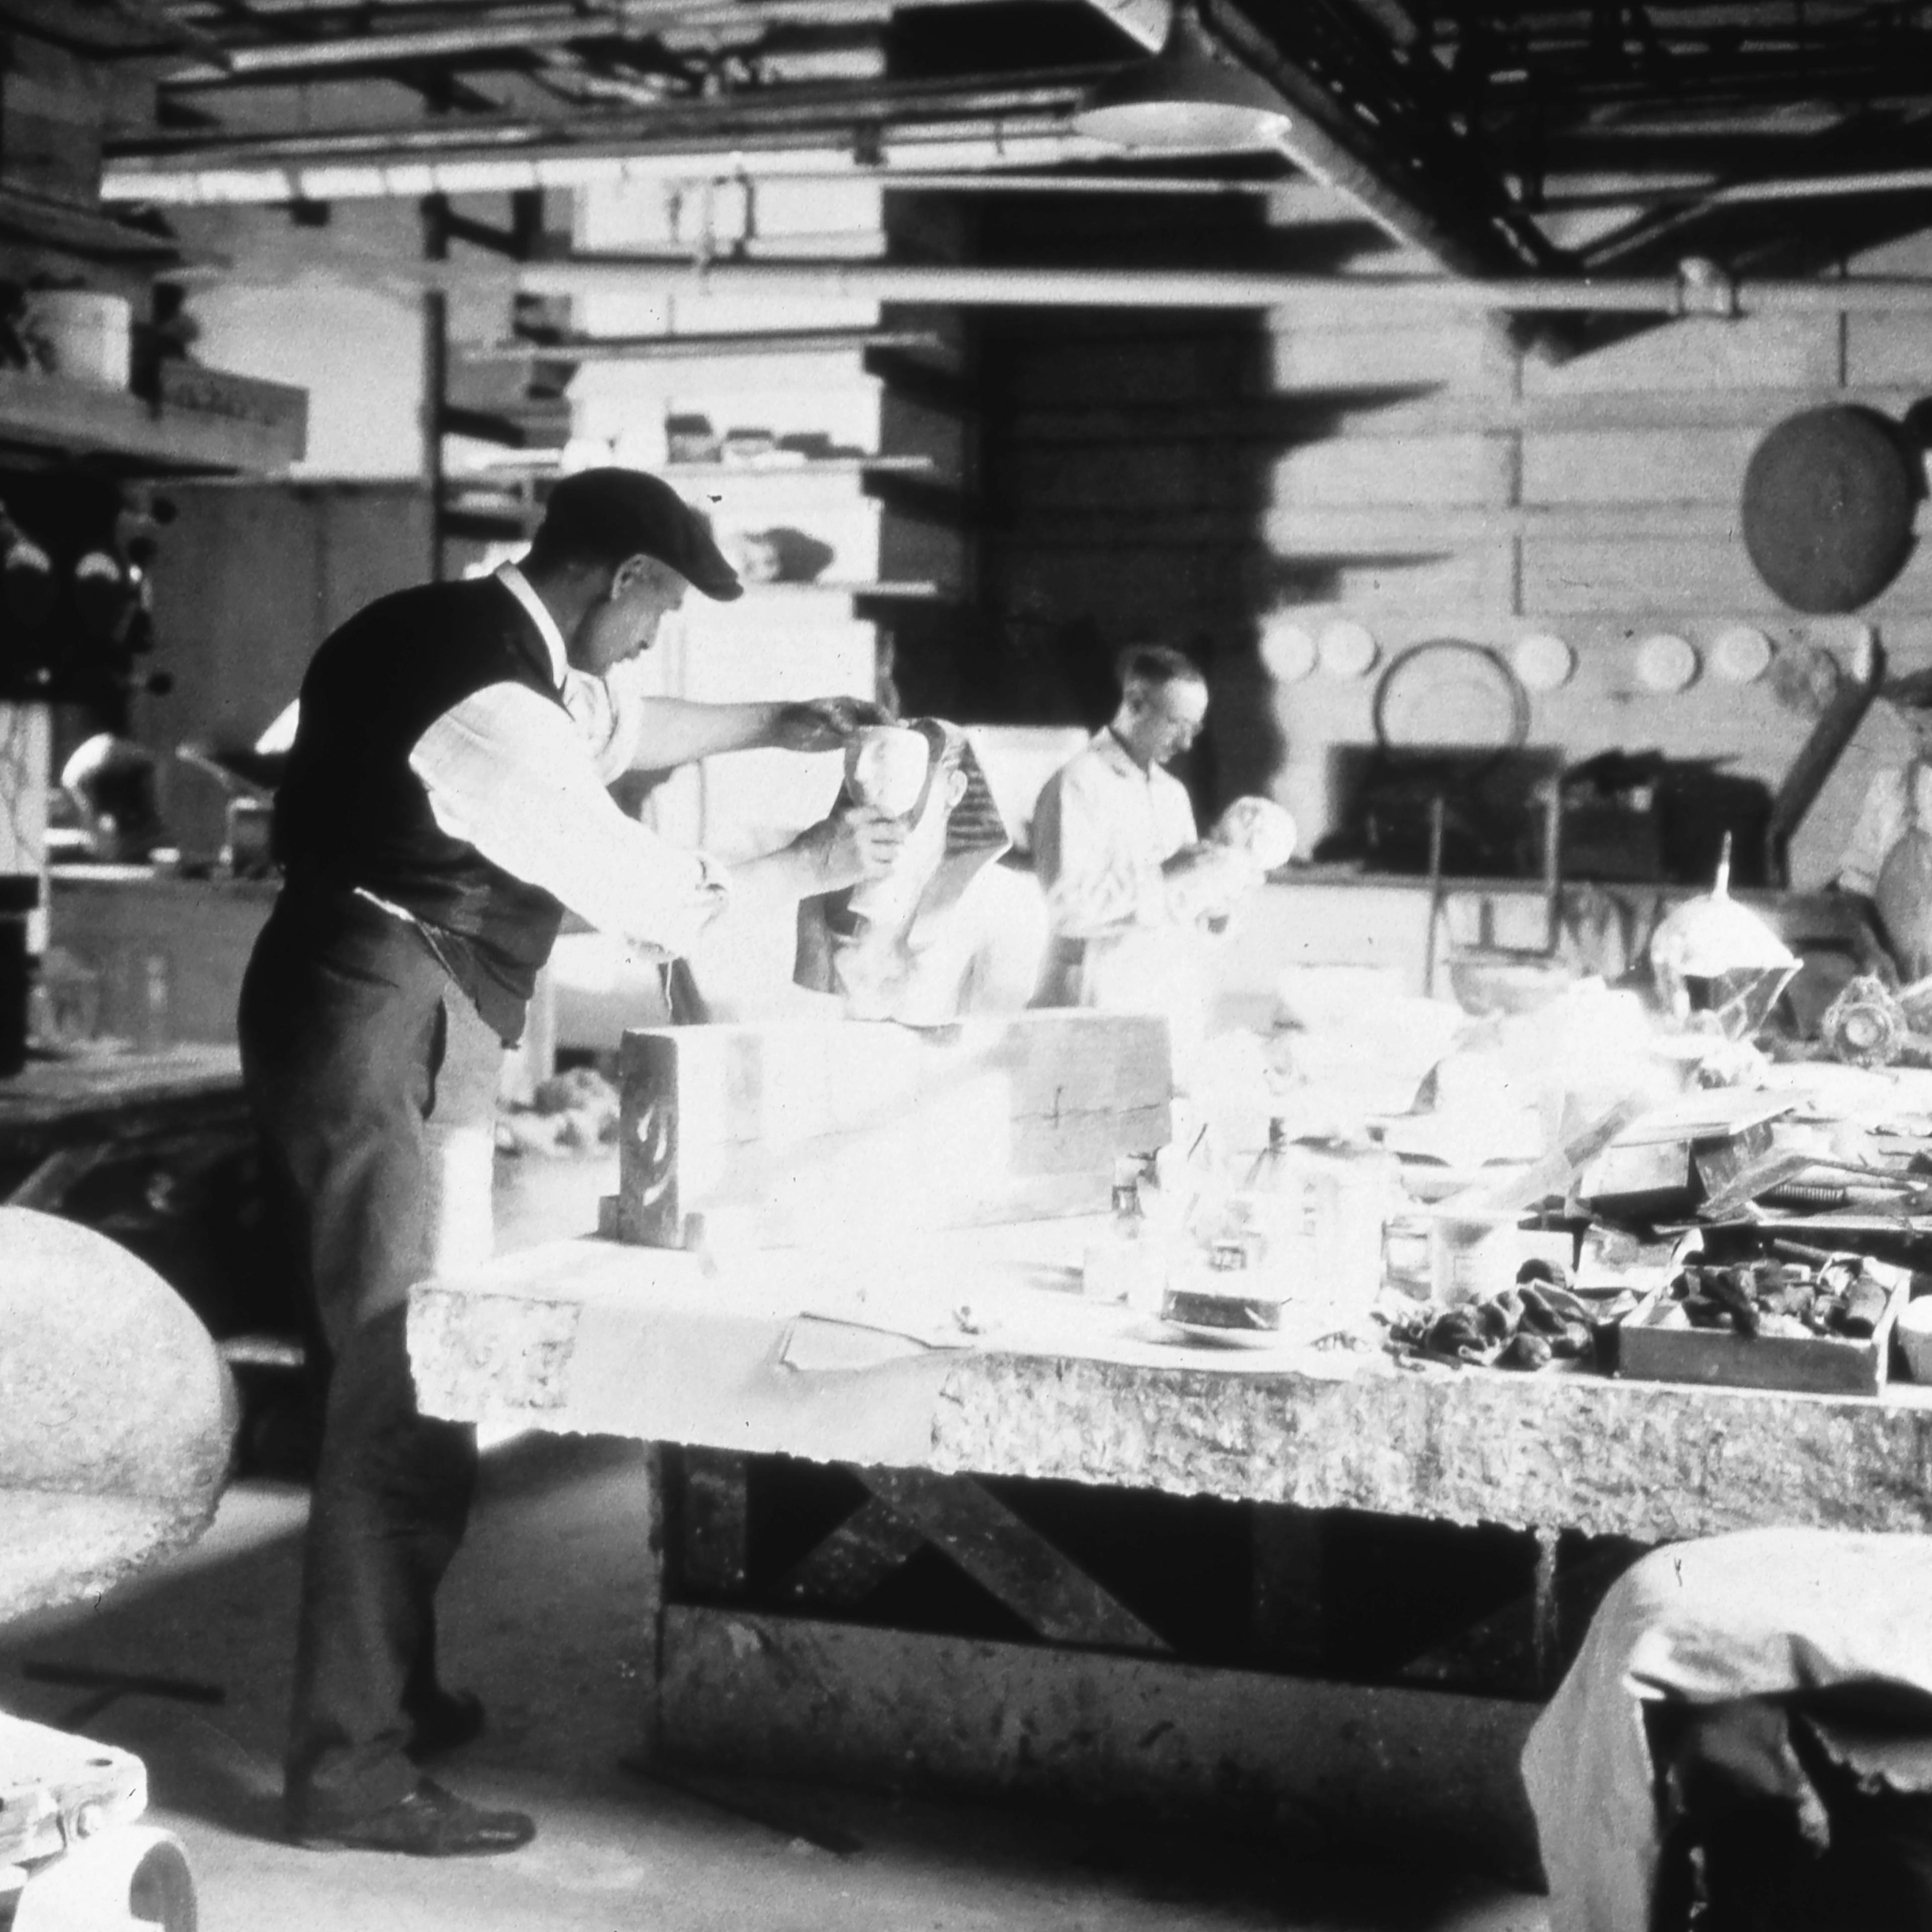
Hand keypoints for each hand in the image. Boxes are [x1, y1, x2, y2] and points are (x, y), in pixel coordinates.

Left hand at [768, 696, 891, 753]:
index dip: (888, 719)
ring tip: (899, 755)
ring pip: (872, 734)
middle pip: (878, 722)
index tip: (899, 730)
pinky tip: (879, 762)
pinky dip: (870, 751)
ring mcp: (848, 728)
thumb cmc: (797, 716)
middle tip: (907, 744)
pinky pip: (861, 745)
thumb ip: (833, 720)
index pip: (875, 710)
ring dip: (884, 742)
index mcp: (849, 704)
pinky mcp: (842, 741)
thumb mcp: (815, 714)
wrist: (781, 726)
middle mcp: (852, 715)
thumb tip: (853, 731)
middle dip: (892, 731)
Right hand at [811, 804, 907, 885]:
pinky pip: (888, 869)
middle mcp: (860, 831)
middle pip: (895, 830)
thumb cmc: (808, 845)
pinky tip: (885, 870)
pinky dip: (889, 870)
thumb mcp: (828, 822)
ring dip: (893, 854)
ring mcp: (863, 851)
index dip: (892, 816)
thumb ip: (847, 816)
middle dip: (900, 836)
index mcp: (850, 816)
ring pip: (894, 851)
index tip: (894, 821)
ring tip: (890, 857)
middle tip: (901, 840)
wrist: (800, 868)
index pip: (882, 811)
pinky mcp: (864, 870)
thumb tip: (861, 808)